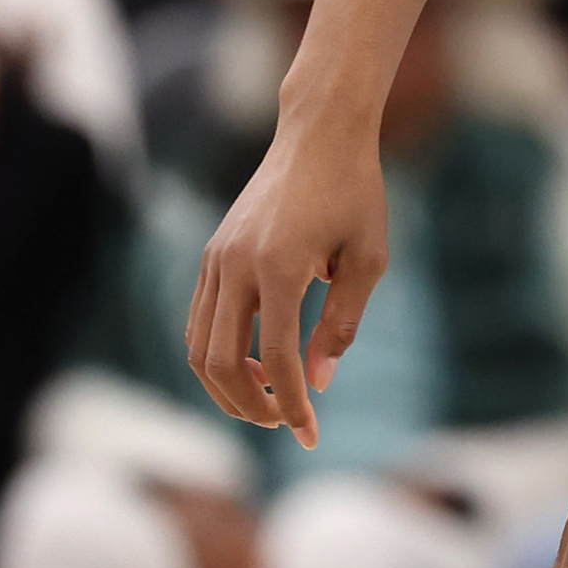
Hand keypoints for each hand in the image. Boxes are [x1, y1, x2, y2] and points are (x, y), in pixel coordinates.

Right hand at [186, 118, 388, 446]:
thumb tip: (318, 383)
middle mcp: (236, 265)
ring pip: (199, 346)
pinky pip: (199, 320)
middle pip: (220, 362)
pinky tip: (252, 363)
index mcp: (280, 267)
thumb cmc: (355, 193)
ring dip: (226, 385)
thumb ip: (342, 321)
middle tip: (284, 422)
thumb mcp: (369, 258)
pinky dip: (216, 353)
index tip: (309, 433)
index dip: (290, 404)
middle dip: (249, 404)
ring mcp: (216, 259)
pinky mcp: (211, 255)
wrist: (319, 135)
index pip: (275, 358)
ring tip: (268, 399)